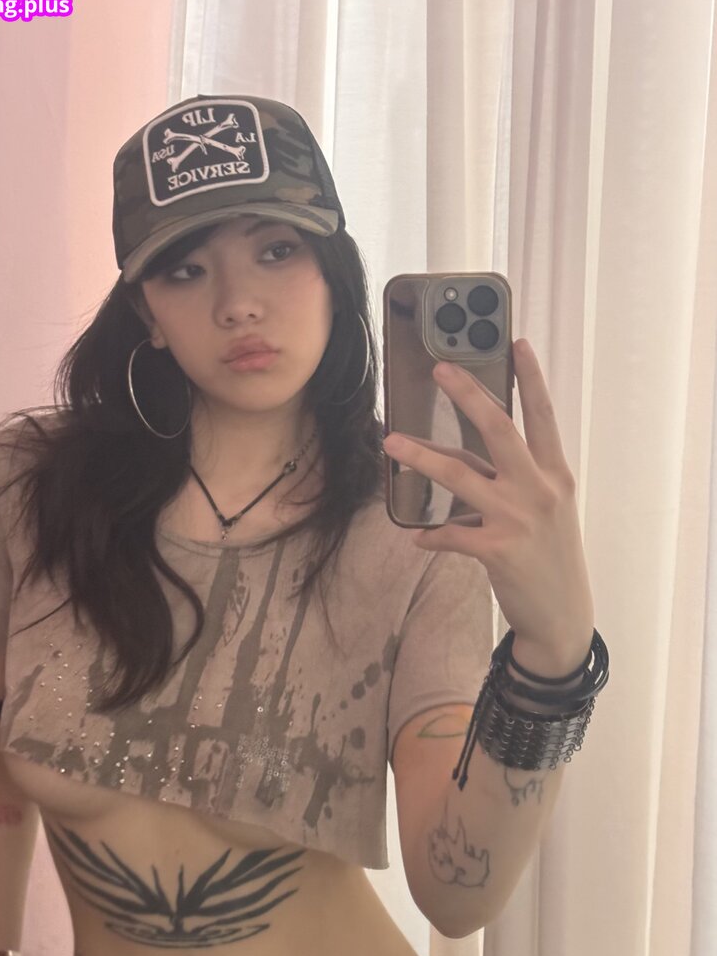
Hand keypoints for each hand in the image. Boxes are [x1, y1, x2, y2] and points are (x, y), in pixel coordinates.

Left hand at [382, 339, 593, 666]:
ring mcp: (519, 518)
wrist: (563, 614)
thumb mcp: (546, 510)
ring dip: (421, 457)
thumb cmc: (551, 555)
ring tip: (391, 442)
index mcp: (555, 474)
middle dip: (468, 395)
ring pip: (460, 474)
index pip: (542, 416)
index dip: (530, 378)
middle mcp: (539, 489)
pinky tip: (418, 537)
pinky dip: (432, 534)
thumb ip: (513, 480)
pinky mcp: (498, 550)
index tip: (516, 341)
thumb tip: (460, 461)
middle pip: (498, 429)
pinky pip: (451, 533)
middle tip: (440, 369)